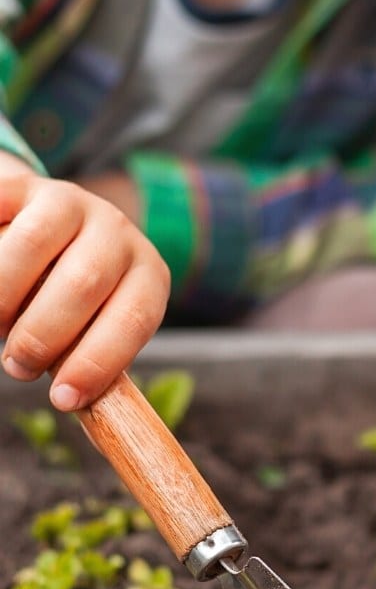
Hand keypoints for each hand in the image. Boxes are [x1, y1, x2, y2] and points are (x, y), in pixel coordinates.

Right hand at [0, 169, 168, 409]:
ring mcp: (72, 202)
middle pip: (83, 283)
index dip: (98, 363)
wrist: (55, 230)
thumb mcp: (94, 327)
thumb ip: (88, 358)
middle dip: (44, 335)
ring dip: (3, 296)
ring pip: (34, 244)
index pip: (134, 320)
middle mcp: (118, 233)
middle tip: (17, 367)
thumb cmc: (74, 301)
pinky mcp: (28, 187)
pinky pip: (1, 212)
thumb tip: (72, 401)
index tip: (63, 400)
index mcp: (147, 276)